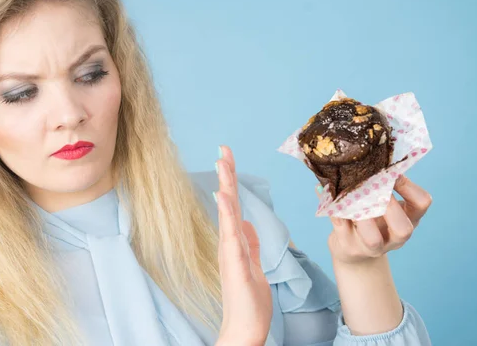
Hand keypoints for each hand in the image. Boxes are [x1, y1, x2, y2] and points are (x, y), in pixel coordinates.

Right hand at [214, 145, 271, 345]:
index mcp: (235, 242)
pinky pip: (230, 232)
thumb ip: (250, 243)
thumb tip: (247, 223)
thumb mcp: (254, 265)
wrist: (245, 329)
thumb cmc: (249, 301)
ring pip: (226, 212)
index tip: (227, 158)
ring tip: (222, 162)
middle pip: (227, 202)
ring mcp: (229, 251)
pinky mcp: (233, 263)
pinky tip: (225, 195)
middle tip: (223, 149)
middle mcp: (229, 242)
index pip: (233, 204)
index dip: (231, 181)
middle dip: (226, 175)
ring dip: (225, 186)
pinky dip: (227, 212)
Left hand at [325, 175, 431, 264]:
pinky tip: (325, 191)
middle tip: (374, 188)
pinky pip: (341, 227)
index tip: (390, 172)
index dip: (408, 185)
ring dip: (361, 213)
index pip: (421, 203)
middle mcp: (394, 238)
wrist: (353, 253)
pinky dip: (333, 207)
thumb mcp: (383, 205)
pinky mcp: (349, 247)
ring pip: (373, 238)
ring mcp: (372, 247)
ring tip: (351, 195)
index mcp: (408, 219)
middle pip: (404, 229)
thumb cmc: (370, 220)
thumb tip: (369, 156)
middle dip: (389, 206)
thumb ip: (381, 185)